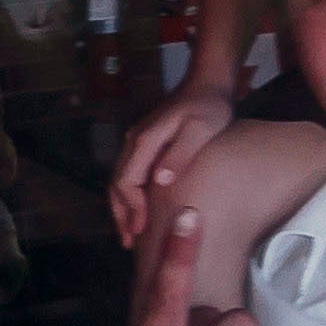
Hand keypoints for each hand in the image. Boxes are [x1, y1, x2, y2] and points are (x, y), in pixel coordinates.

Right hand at [108, 86, 241, 249]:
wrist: (206, 84)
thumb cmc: (208, 107)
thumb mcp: (200, 129)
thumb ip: (180, 153)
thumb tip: (160, 181)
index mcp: (145, 140)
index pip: (127, 180)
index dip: (132, 207)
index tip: (141, 229)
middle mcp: (134, 142)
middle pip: (117, 183)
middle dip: (121, 214)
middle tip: (129, 242)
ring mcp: (137, 143)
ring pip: (120, 180)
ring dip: (122, 208)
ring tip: (130, 233)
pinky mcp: (145, 145)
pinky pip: (130, 175)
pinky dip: (129, 197)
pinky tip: (139, 211)